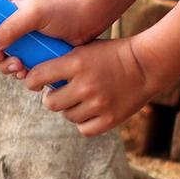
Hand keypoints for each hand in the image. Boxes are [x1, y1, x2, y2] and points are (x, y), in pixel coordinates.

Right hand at [0, 0, 98, 78]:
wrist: (86, 23)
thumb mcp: (34, 15)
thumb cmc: (62, 12)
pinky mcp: (27, 52)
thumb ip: (10, 27)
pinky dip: (17, 71)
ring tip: (20, 66)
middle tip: (0, 57)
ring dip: (4, 66)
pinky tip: (27, 71)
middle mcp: (6, 22)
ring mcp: (17, 39)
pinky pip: (13, 66)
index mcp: (3, 5)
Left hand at [24, 36, 159, 136]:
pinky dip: (84, 122)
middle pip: (49, 103)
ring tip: (80, 100)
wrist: (147, 64)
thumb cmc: (113, 54)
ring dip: (70, 109)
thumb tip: (36, 75)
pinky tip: (89, 112)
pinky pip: (84, 129)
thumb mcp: (86, 50)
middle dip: (52, 98)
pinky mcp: (110, 119)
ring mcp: (98, 104)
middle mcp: (85, 85)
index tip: (34, 83)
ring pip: (67, 116)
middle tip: (60, 93)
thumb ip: (63, 62)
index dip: (32, 82)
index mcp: (77, 63)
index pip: (38, 76)